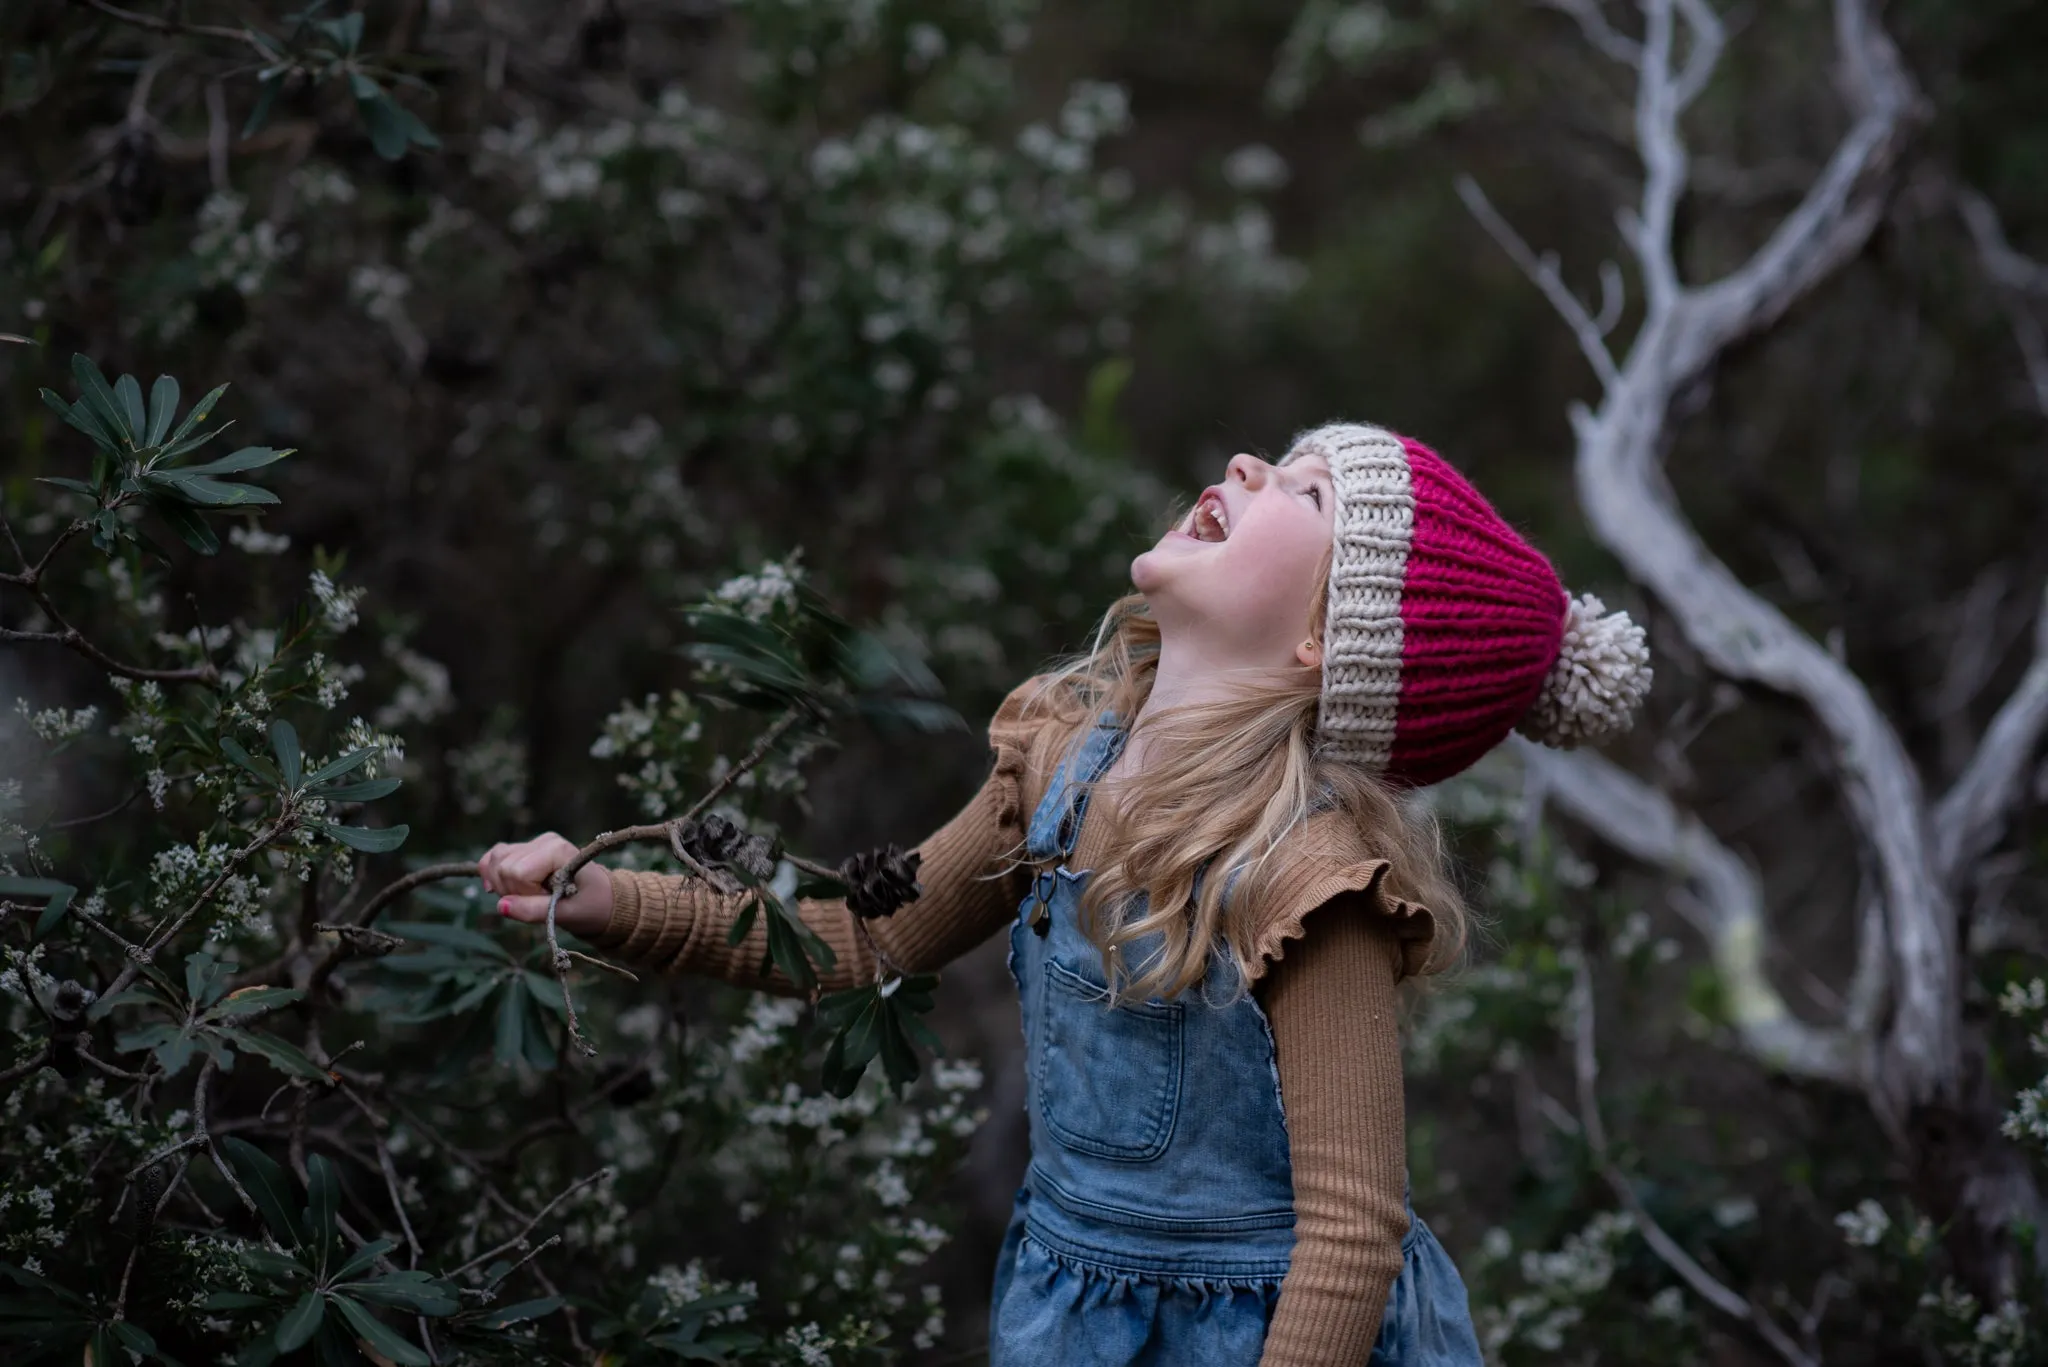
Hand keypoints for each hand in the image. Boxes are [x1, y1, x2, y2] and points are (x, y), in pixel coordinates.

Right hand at [477, 832, 612, 938]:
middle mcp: (545, 841)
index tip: (547, 901)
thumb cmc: (590, 906)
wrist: (601, 900)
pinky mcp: (524, 850)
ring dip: (503, 885)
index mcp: (558, 850)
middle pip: (501, 866)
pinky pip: (493, 857)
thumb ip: (534, 911)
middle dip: (513, 891)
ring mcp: (533, 843)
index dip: (524, 894)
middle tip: (539, 900)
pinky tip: (499, 888)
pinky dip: (492, 874)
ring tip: (528, 896)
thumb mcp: (567, 914)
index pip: (517, 872)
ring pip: (493, 860)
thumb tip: (501, 906)